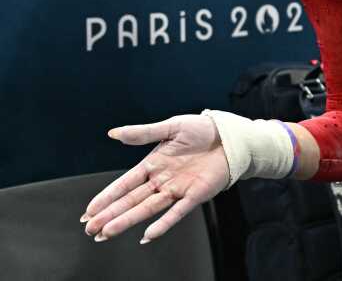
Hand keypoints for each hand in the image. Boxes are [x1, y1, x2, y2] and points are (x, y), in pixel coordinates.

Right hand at [82, 115, 228, 243]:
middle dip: (110, 214)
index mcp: (153, 164)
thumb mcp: (171, 127)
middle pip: (131, 200)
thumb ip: (143, 133)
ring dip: (127, 220)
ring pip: (147, 209)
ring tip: (107, 233)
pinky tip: (148, 235)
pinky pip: (177, 212)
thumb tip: (113, 133)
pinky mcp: (195, 195)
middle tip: (91, 228)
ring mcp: (177, 189)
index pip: (124, 184)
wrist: (231, 135)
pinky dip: (163, 224)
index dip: (106, 197)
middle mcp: (162, 180)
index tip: (89, 211)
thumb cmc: (202, 129)